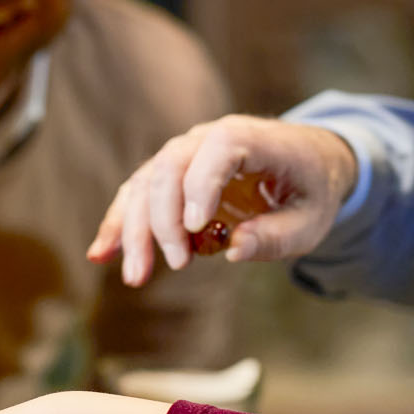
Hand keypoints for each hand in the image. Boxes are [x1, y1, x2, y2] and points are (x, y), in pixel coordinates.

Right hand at [88, 115, 358, 286]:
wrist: (305, 162)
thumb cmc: (311, 189)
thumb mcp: (311, 219)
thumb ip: (277, 235)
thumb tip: (236, 250)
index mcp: (250, 137)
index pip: (218, 149)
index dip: (202, 183)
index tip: (196, 227)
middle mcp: (206, 138)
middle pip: (169, 169)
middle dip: (164, 220)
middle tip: (177, 265)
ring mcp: (182, 154)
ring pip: (145, 184)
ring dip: (134, 230)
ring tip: (134, 276)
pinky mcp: (169, 174)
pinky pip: (137, 194)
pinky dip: (119, 223)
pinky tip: (101, 254)